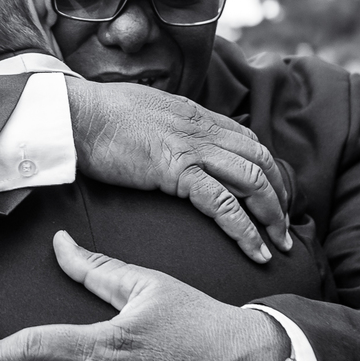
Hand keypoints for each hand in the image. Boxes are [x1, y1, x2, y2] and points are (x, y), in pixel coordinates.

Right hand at [67, 78, 289, 263]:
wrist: (76, 114)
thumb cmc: (96, 115)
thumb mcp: (142, 110)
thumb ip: (163, 124)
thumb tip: (162, 136)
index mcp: (193, 114)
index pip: (246, 139)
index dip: (264, 169)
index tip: (268, 194)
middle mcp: (201, 129)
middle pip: (260, 160)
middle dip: (279, 195)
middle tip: (283, 226)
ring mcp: (192, 148)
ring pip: (252, 181)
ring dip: (272, 215)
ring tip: (278, 244)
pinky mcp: (177, 171)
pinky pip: (224, 203)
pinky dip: (245, 229)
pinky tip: (255, 250)